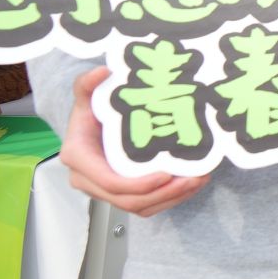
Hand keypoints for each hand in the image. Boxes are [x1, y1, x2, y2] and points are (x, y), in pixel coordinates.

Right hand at [61, 68, 208, 215]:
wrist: (91, 121)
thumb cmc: (91, 108)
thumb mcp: (87, 93)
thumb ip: (88, 83)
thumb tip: (101, 72)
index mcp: (78, 157)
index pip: (109, 182)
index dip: (138, 184)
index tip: (167, 174)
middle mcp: (87, 180)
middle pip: (127, 200)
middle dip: (163, 194)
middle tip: (194, 179)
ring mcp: (104, 190)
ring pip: (139, 207)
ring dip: (171, 198)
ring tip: (198, 180)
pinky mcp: (120, 193)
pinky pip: (145, 205)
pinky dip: (169, 199)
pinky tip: (190, 185)